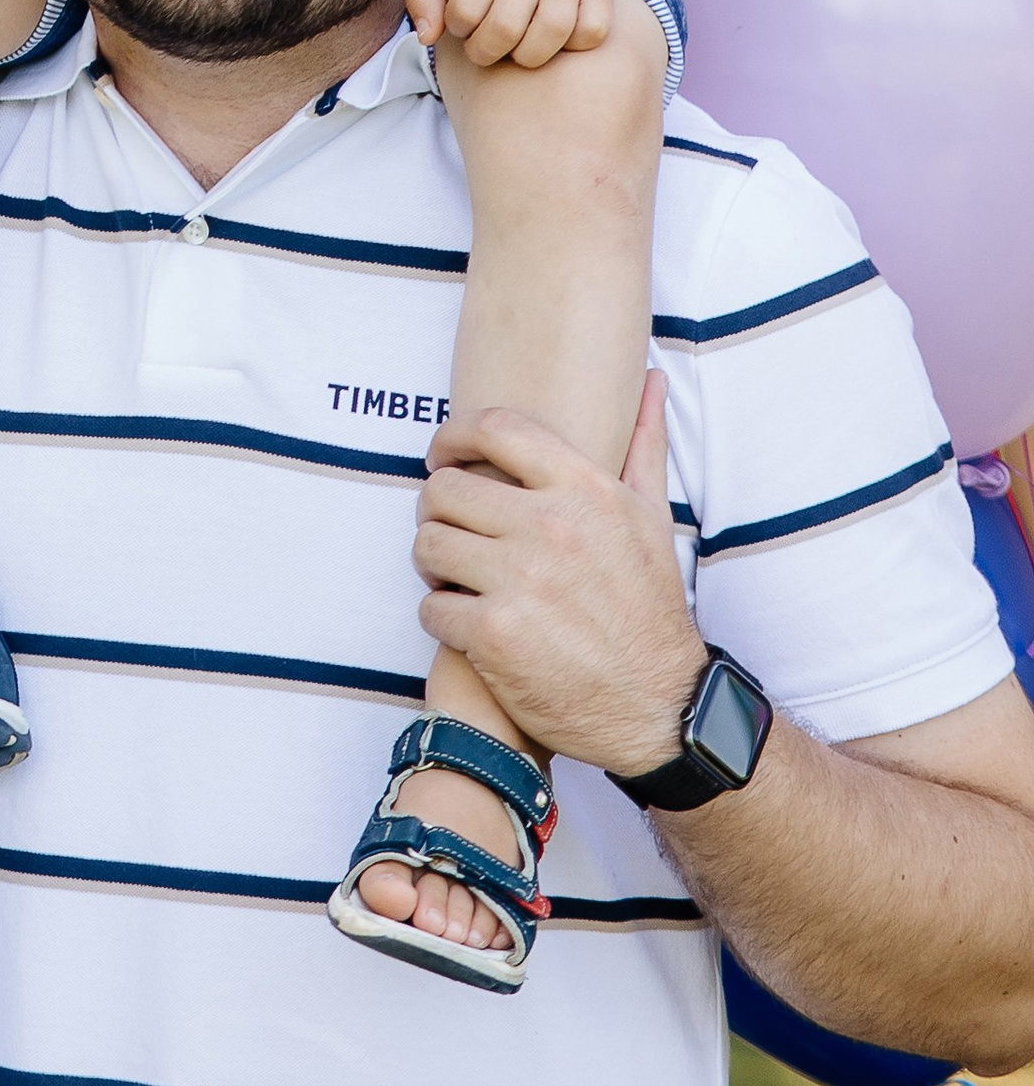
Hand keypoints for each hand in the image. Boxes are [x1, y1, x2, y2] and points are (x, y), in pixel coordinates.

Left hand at [408, 0, 619, 69]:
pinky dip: (573, 45)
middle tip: (487, 43)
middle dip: (486, 50)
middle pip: (504, 29)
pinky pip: (591, 33)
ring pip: (550, 33)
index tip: (466, 21)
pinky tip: (556, 37)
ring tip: (519, 46)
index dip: (459, 28)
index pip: (465, 12)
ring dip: (528, 54)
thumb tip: (427, 37)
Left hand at [412, 378, 703, 779]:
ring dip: (432, 563)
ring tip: (454, 576)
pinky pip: (430, 606)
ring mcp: (520, 581)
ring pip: (427, 545)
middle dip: (438, 512)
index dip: (454, 436)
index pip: (495, 428)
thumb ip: (643, 445)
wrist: (658, 706)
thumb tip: (650, 380)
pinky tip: (465, 621)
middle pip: (444, 489)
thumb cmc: (649, 609)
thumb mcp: (654, 520)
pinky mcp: (494, 633)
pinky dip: (440, 615)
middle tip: (451, 532)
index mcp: (586, 491)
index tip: (443, 456)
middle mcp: (551, 528)